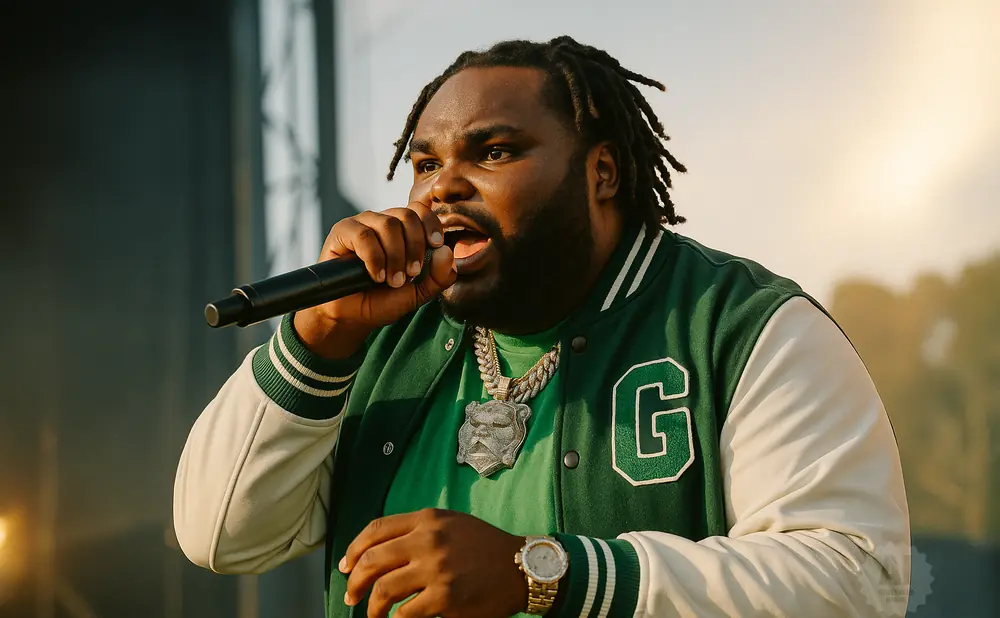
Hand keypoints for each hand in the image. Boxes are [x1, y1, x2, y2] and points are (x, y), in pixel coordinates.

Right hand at [294, 202, 456, 358]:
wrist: (353, 317)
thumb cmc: (383, 301)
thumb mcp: (419, 292)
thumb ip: (439, 276)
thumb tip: (448, 251)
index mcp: (402, 230)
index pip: (420, 210)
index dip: (430, 223)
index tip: (436, 244)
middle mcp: (382, 222)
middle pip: (406, 215)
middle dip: (414, 246)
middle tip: (412, 273)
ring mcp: (362, 225)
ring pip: (387, 224)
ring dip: (395, 255)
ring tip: (393, 280)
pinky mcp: (342, 232)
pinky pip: (363, 235)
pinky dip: (374, 257)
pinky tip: (376, 276)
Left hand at [339, 509, 527, 617]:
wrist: (519, 566)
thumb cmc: (484, 546)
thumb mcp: (451, 524)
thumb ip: (418, 530)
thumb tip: (377, 551)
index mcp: (427, 519)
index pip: (376, 529)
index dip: (354, 549)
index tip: (346, 566)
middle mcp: (428, 540)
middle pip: (373, 560)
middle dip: (355, 581)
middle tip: (351, 595)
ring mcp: (436, 569)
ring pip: (384, 589)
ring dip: (372, 606)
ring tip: (373, 614)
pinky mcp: (445, 597)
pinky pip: (406, 613)